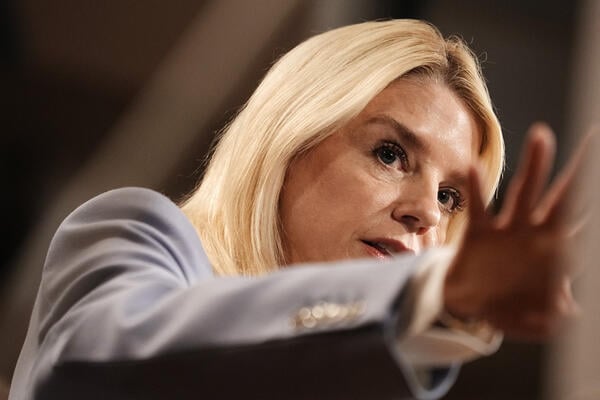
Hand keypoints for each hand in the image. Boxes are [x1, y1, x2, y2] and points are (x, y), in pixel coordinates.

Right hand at [443, 122, 591, 339]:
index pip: (587, 226)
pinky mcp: (479, 232)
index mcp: (556, 253)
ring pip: (524, 194)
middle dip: (582, 172)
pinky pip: (479, 209)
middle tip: (596, 136)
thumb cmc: (509, 306)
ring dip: (535, 166)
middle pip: (563, 198)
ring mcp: (508, 231)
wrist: (467, 301)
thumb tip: (572, 311)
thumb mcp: (539, 319)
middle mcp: (535, 234)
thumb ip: (557, 315)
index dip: (596, 204)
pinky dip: (476, 190)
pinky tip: (473, 168)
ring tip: (542, 136)